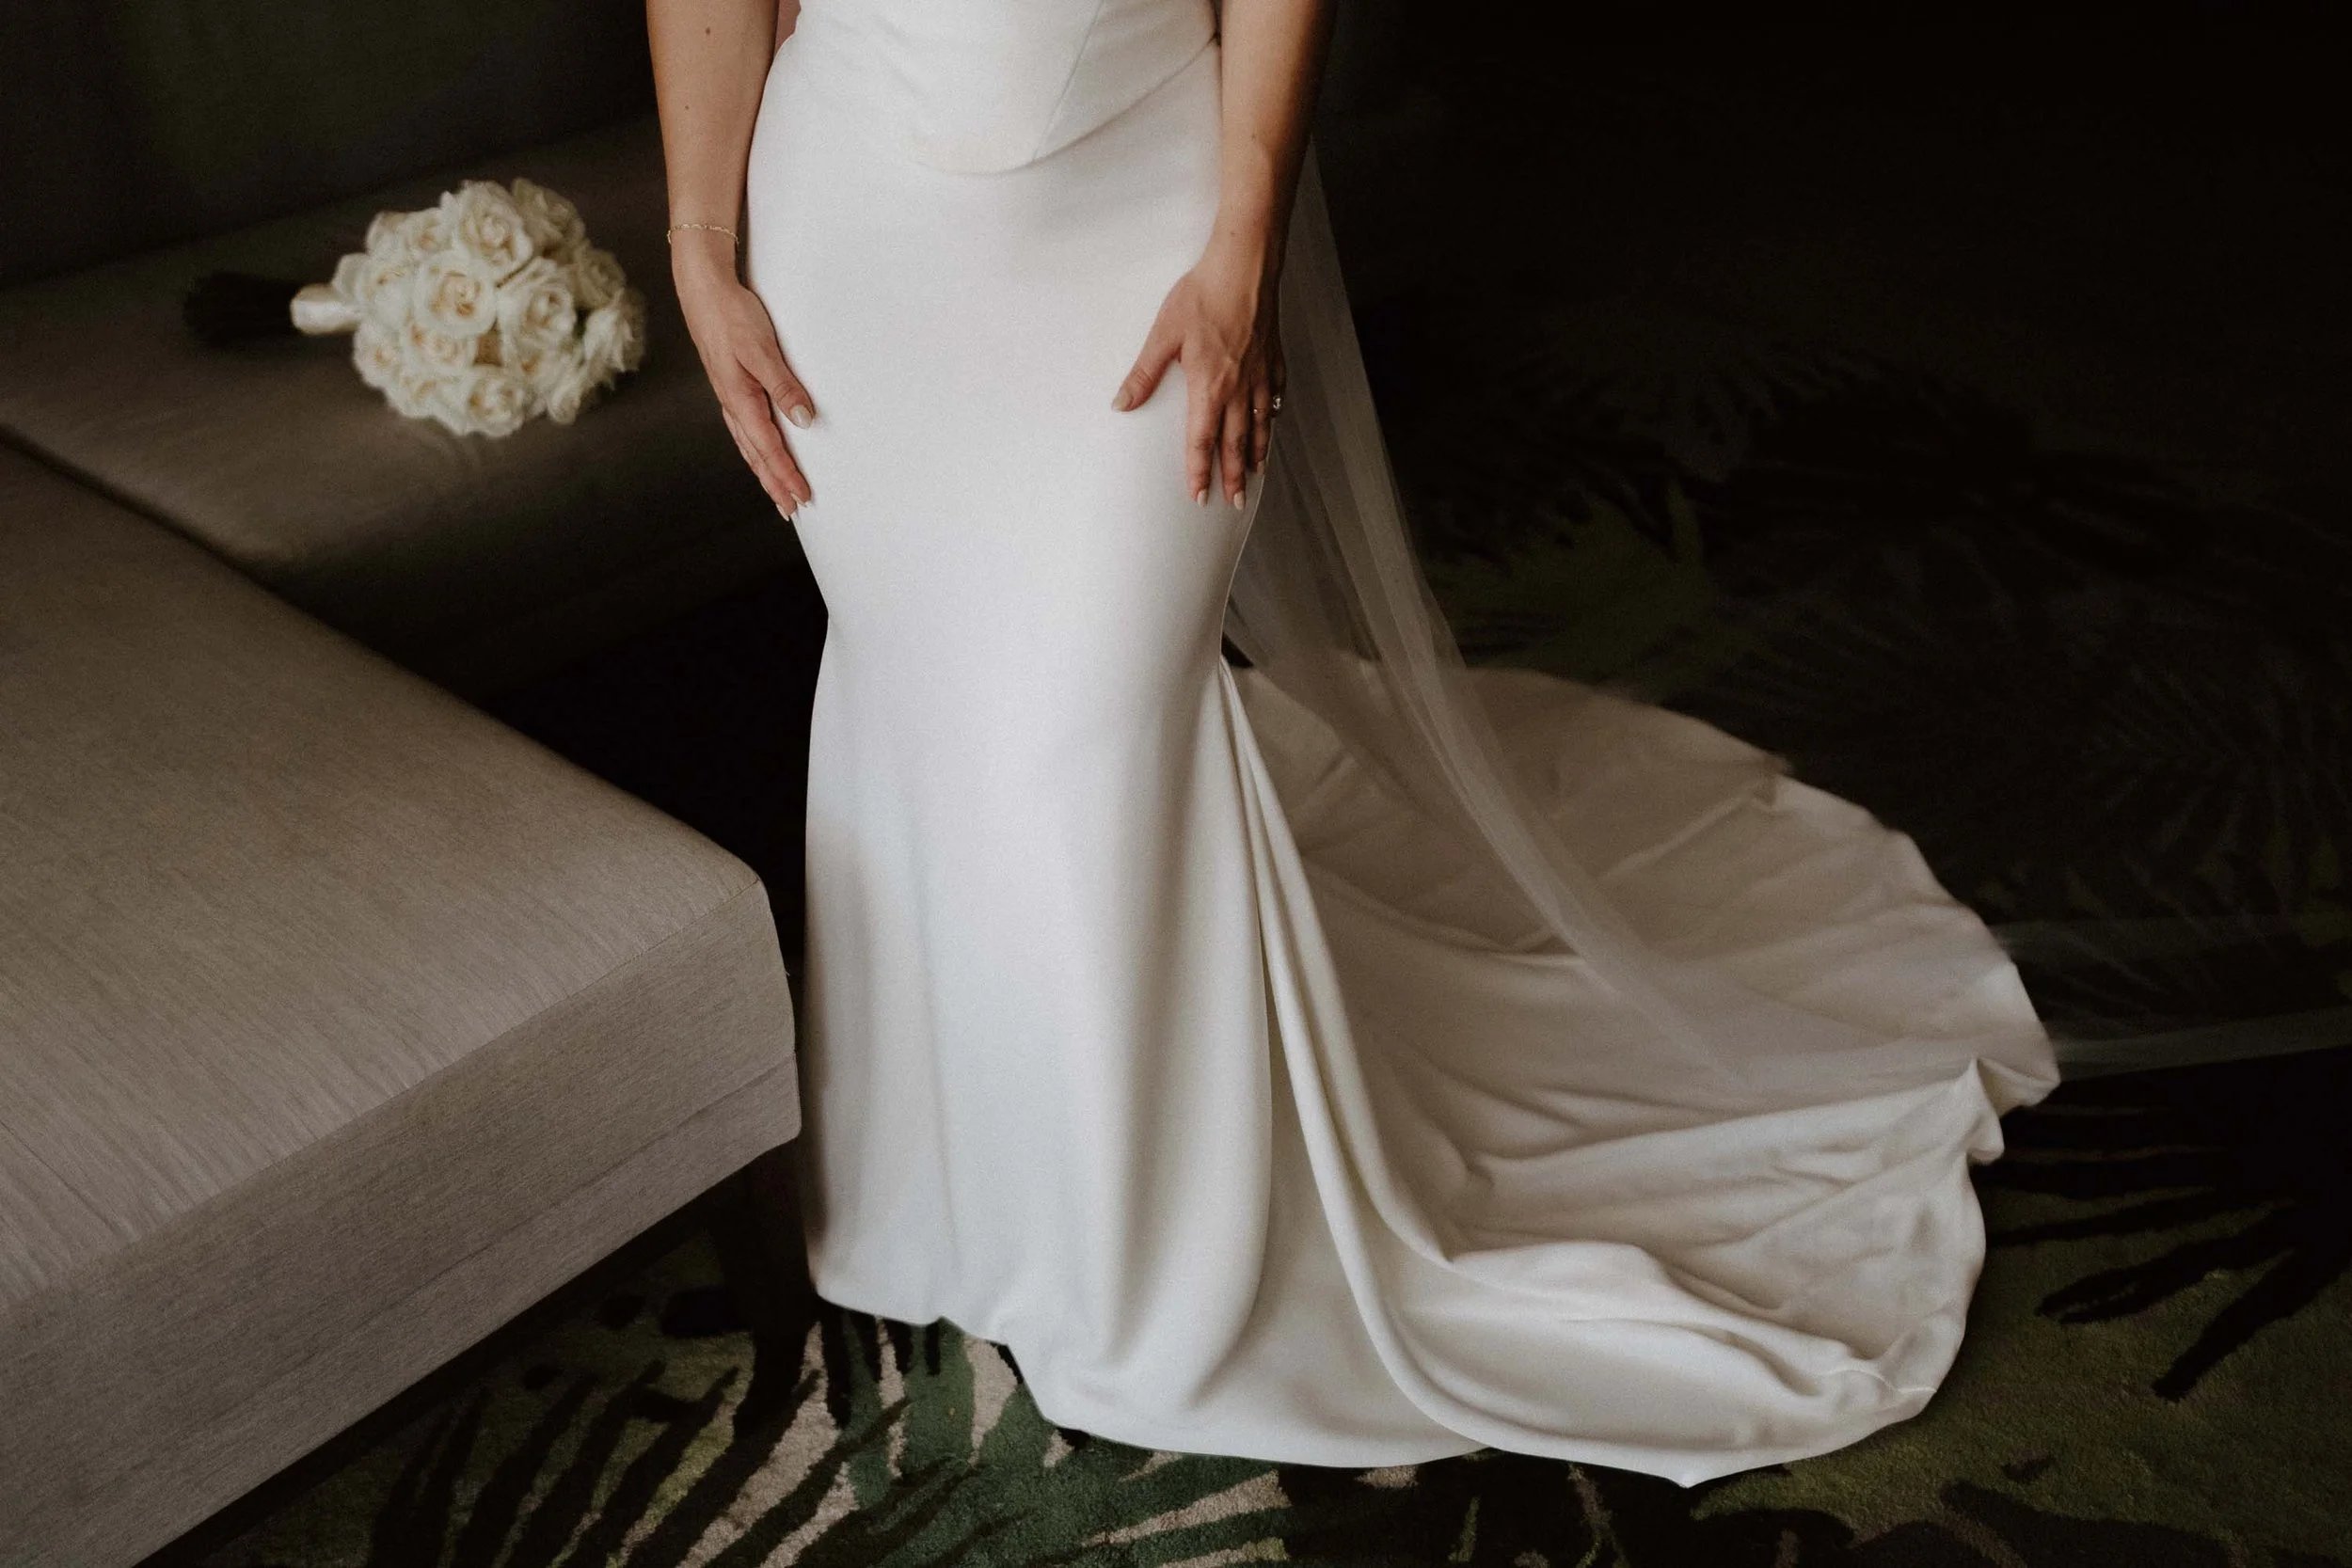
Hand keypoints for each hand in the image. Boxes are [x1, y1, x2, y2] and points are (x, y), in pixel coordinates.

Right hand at [672, 234, 814, 514]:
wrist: (703, 289)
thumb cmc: (731, 315)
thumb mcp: (762, 349)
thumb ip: (784, 386)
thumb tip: (804, 419)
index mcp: (740, 399)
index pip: (769, 449)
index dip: (786, 476)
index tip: (802, 498)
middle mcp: (732, 404)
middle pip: (756, 455)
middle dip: (774, 484)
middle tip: (790, 509)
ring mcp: (729, 396)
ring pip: (749, 444)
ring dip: (764, 470)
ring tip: (778, 491)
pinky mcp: (730, 385)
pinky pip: (744, 428)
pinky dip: (755, 448)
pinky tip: (759, 451)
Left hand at [1113, 238, 1285, 507]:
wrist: (1244, 267)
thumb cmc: (1203, 296)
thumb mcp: (1164, 335)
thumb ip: (1144, 374)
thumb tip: (1121, 403)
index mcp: (1209, 387)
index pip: (1201, 440)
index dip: (1199, 471)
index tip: (1199, 496)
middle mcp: (1238, 388)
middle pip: (1235, 443)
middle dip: (1232, 476)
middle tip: (1233, 501)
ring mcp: (1259, 375)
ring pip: (1258, 425)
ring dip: (1255, 454)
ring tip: (1254, 475)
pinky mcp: (1272, 358)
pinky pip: (1274, 397)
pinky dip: (1272, 417)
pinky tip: (1270, 423)